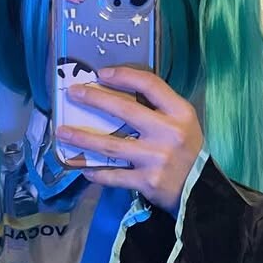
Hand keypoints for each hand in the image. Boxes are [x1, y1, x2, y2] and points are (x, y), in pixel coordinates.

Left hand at [56, 67, 202, 215]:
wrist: (200, 189)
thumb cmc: (187, 151)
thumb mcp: (183, 123)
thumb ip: (158, 109)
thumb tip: (118, 93)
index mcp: (179, 113)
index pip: (150, 85)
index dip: (124, 76)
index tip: (101, 73)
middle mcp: (168, 133)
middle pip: (125, 111)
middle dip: (95, 99)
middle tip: (73, 93)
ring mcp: (156, 158)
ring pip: (111, 145)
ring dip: (83, 138)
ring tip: (62, 132)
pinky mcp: (146, 181)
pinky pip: (113, 175)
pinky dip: (96, 172)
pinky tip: (81, 169)